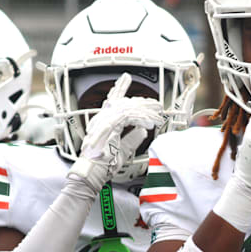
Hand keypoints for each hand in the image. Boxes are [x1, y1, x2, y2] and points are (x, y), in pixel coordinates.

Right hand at [67, 73, 162, 195]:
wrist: (92, 173)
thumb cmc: (103, 165)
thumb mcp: (123, 150)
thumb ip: (132, 139)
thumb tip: (142, 131)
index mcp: (103, 122)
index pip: (112, 100)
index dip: (119, 88)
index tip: (126, 78)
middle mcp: (102, 118)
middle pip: (124, 102)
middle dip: (143, 102)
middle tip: (156, 104)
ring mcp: (104, 121)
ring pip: (129, 108)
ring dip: (145, 111)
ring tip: (157, 115)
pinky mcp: (109, 126)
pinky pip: (129, 116)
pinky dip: (141, 119)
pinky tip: (150, 123)